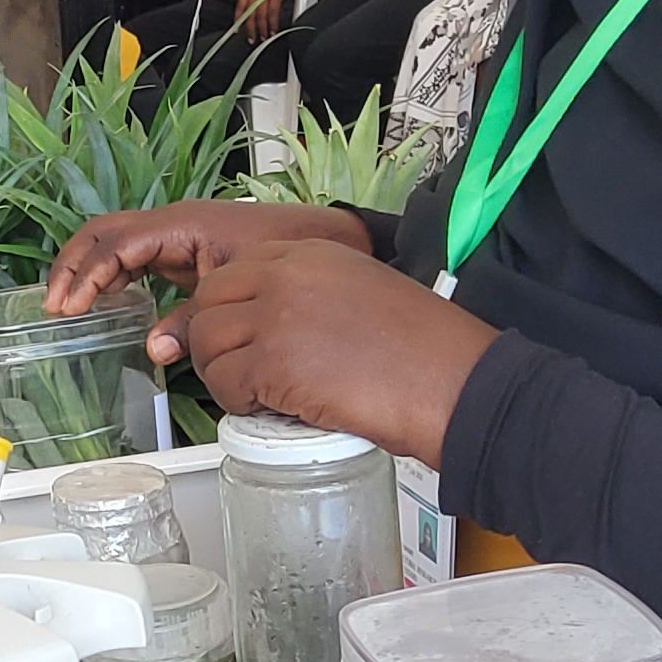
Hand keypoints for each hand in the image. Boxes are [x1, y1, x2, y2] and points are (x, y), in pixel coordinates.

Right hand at [49, 200, 372, 316]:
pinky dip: (112, 276)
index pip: (115, 243)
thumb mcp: (237, 291)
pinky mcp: (185, 250)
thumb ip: (193, 320)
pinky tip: (103, 303)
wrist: (327, 242)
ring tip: (68, 306)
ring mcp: (178, 235)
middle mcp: (174, 223)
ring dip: (88, 270)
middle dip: (73, 265)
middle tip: (54, 305)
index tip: (68, 306)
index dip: (86, 274)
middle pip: (103, 234)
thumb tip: (154, 347)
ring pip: (115, 243)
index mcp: (183, 224)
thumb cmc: (289, 252)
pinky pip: (135, 256)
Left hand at [162, 241, 497, 465]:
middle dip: (216, 340)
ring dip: (222, 373)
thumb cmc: (425, 350)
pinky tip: (268, 409)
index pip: (234, 269)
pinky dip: (236, 403)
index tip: (240, 336)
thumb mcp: (363, 292)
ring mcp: (277, 316)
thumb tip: (275, 325)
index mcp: (312, 252)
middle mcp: (288, 274)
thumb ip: (312, 295)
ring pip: (207, 341)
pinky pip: (222, 382)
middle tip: (239, 370)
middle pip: (208, 300)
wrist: (454, 382)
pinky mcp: (275, 362)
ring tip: (257, 394)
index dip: (229, 308)